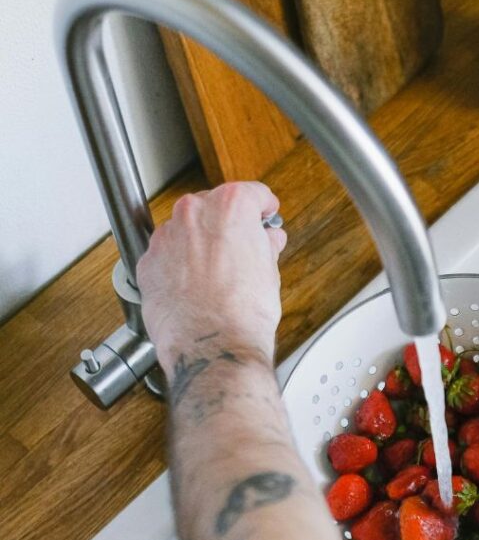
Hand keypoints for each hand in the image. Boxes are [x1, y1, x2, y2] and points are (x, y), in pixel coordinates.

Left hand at [137, 181, 286, 367]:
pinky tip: (196, 287)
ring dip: (200, 244)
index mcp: (230, 207)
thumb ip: (264, 247)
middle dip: (228, 226)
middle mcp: (193, 213)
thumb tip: (266, 241)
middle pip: (213, 207)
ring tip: (218, 275)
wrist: (213, 346)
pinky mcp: (148, 263)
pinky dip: (179, 266)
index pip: (252, 194)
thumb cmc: (243, 314)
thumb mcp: (269, 273)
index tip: (265, 215)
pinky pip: (167, 256)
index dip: (263, 207)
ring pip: (186, 230)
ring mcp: (166, 237)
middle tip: (244, 250)